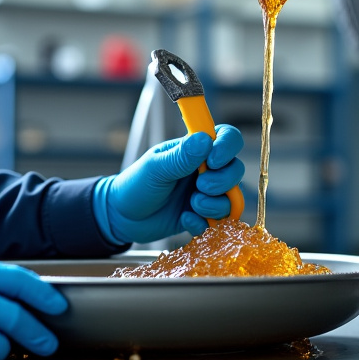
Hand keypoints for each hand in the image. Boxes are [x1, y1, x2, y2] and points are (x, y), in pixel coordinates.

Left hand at [96, 124, 244, 243]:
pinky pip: (219, 221)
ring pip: (231, 198)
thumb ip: (181, 156)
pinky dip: (204, 222)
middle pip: (235, 169)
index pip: (226, 137)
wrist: (123, 217)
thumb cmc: (136, 185)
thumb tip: (205, 139)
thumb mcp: (155, 168)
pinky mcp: (203, 215)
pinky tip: (185, 219)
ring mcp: (206, 193)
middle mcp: (205, 170)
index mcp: (194, 149)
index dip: (227, 147)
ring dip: (215, 204)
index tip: (213, 161)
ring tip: (192, 205)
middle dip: (222, 181)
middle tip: (199, 186)